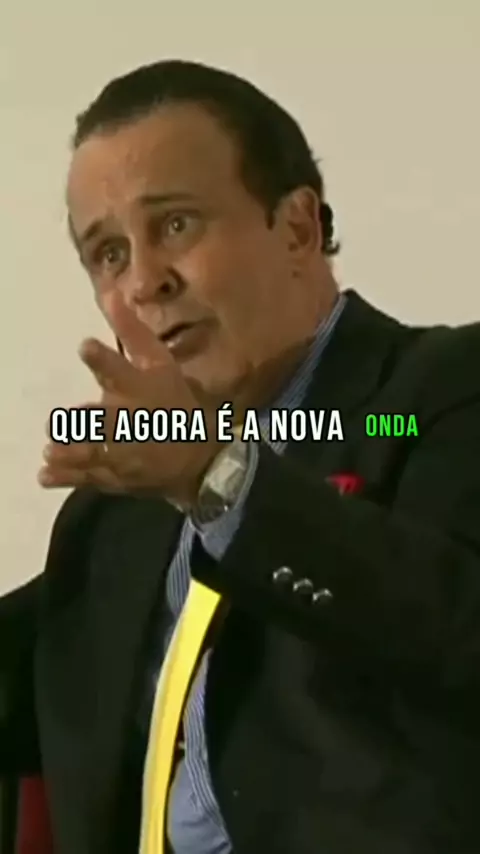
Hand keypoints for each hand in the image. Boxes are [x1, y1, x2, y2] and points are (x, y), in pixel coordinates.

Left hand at [38, 291, 220, 508]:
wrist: (199, 459)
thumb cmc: (176, 404)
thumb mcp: (160, 364)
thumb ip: (132, 333)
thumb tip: (110, 294)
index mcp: (140, 387)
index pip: (120, 370)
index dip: (103, 359)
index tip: (85, 347)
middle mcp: (129, 419)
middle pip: (105, 418)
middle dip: (85, 420)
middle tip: (58, 422)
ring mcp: (122, 452)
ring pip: (94, 451)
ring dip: (72, 451)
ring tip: (51, 449)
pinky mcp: (116, 476)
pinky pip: (89, 477)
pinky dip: (66, 478)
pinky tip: (44, 475)